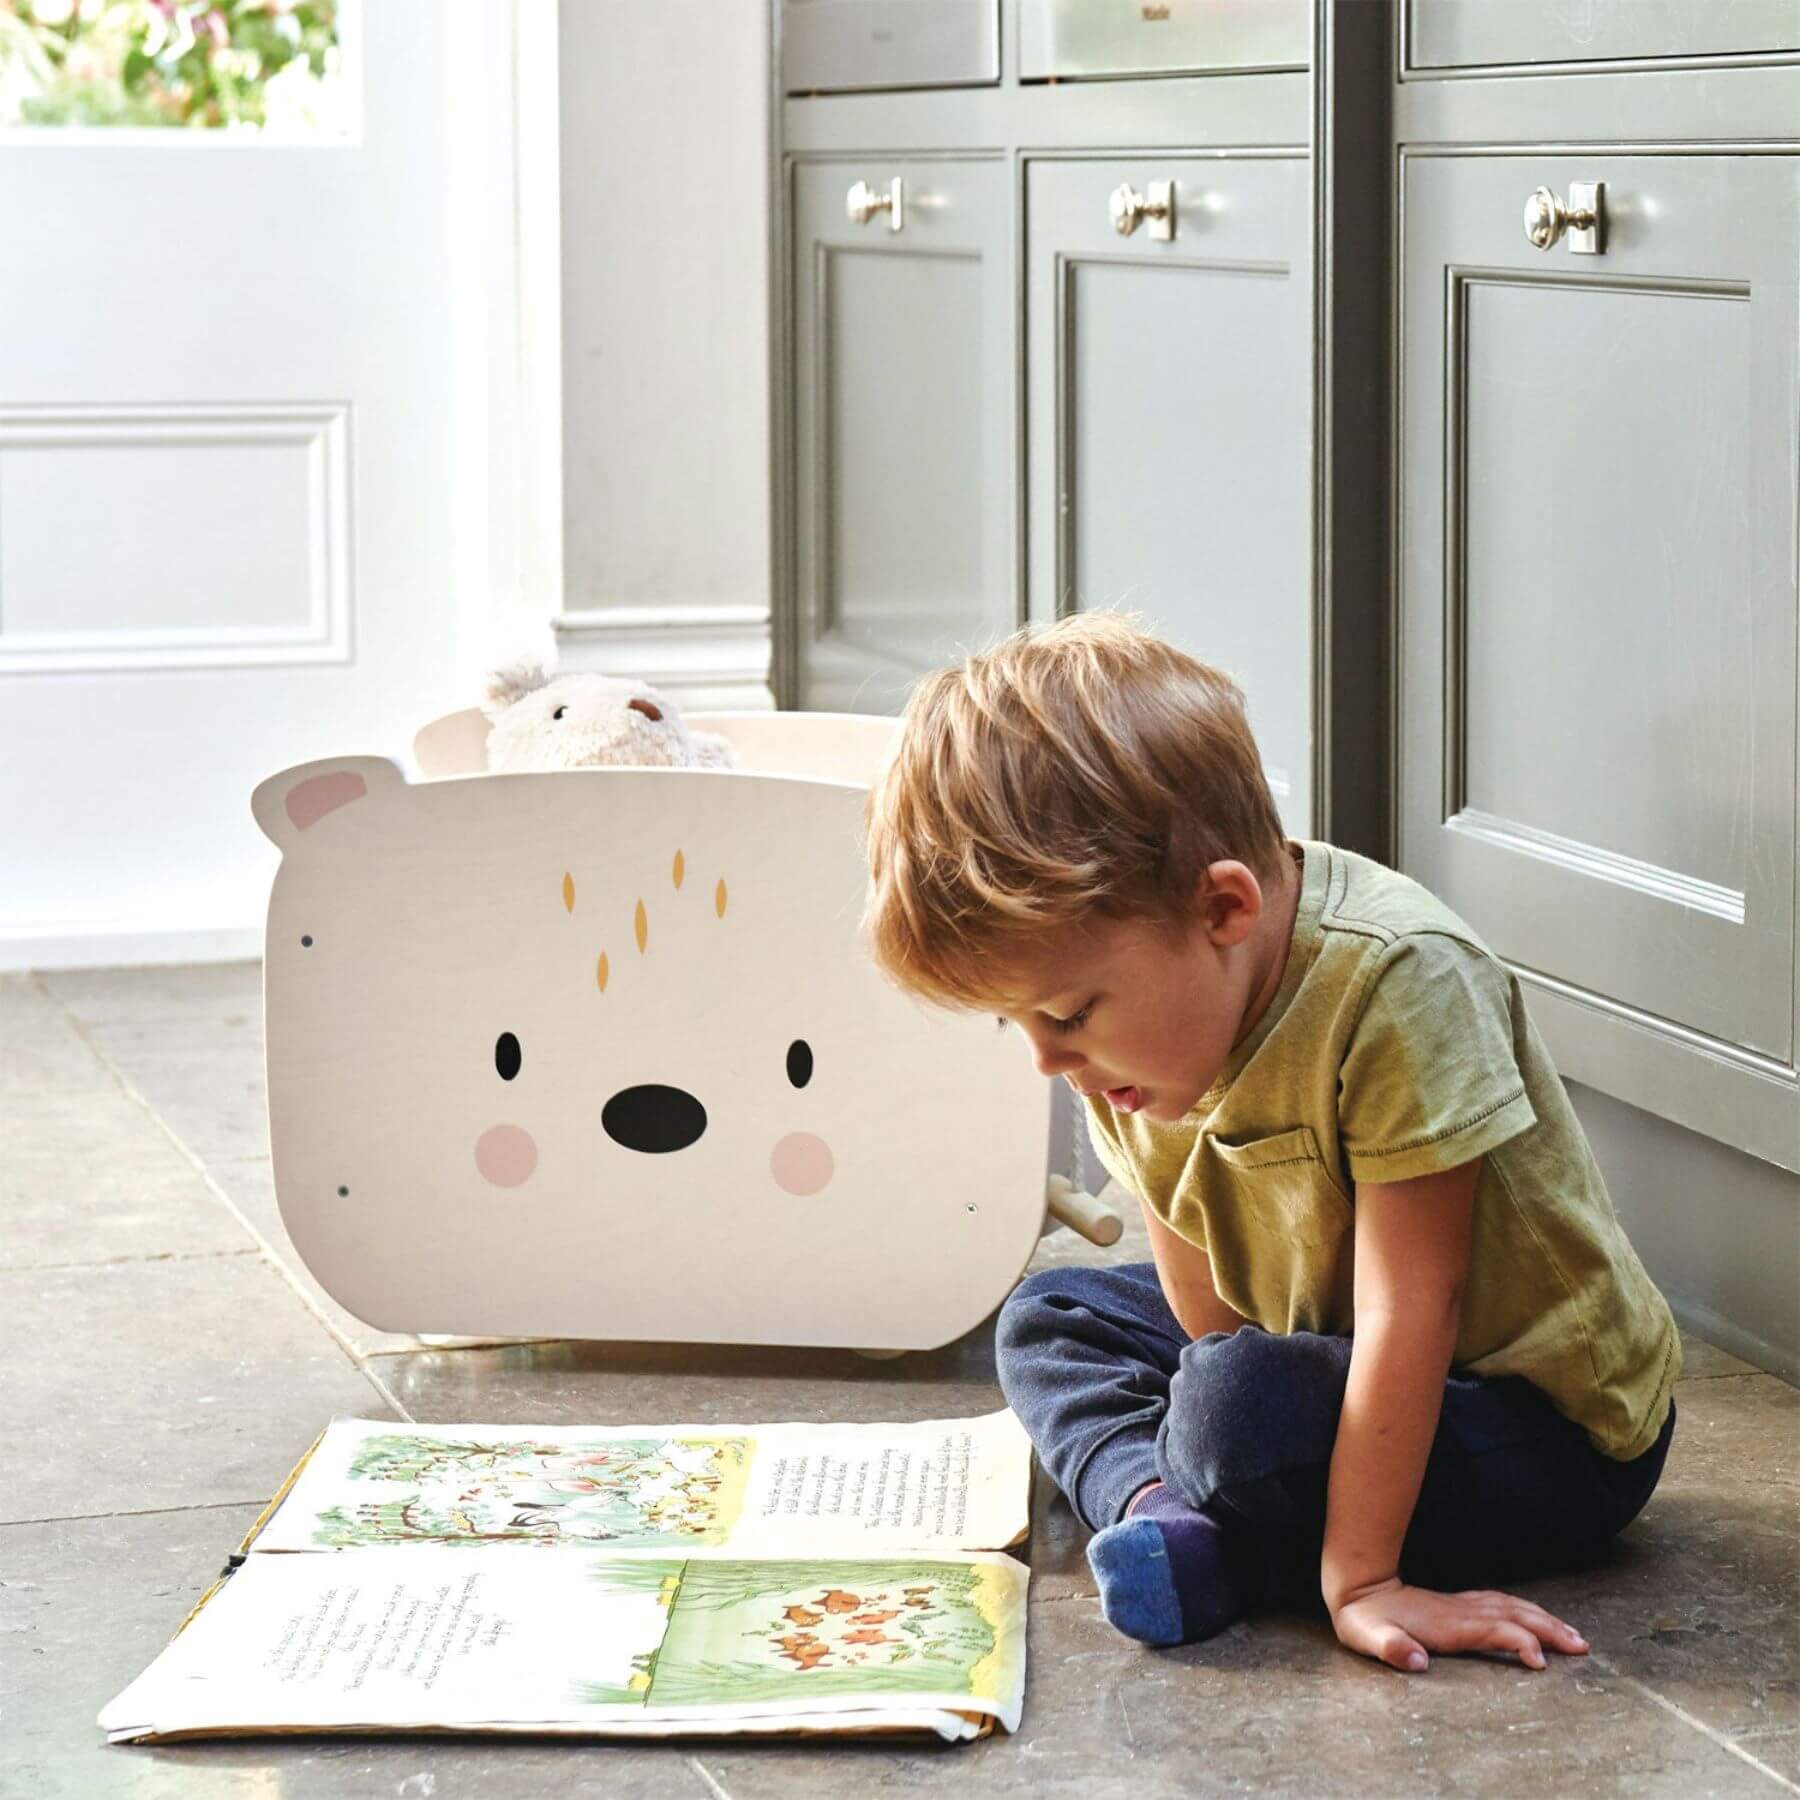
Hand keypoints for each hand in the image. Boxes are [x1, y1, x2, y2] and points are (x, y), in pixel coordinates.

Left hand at [1328, 1576, 1588, 1672]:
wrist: (1356, 1586)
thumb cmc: (1363, 1620)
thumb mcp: (1368, 1637)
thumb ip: (1390, 1648)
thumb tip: (1414, 1661)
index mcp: (1447, 1624)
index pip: (1493, 1631)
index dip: (1518, 1642)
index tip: (1540, 1661)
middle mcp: (1460, 1613)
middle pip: (1513, 1615)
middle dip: (1548, 1629)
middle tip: (1581, 1647)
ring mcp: (1461, 1607)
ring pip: (1512, 1607)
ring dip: (1544, 1619)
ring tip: (1574, 1636)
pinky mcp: (1458, 1607)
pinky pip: (1501, 1605)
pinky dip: (1526, 1611)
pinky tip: (1537, 1618)